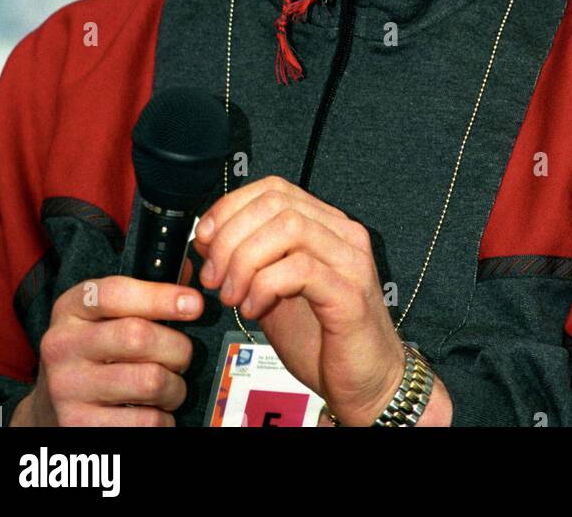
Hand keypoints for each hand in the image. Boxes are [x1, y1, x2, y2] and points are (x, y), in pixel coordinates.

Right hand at [9, 262, 202, 426]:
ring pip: (150, 381)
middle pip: (140, 337)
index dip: (161, 297)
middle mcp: (63, 345)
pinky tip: (154, 412)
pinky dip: (163, 418)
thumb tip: (188, 277)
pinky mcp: (79, 426)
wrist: (51, 408)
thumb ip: (143, 294)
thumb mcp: (104, 316)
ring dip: (175, 387)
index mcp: (71, 308)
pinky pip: (146, 421)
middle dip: (177, 348)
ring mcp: (67, 388)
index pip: (117, 293)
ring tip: (169, 387)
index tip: (194, 304)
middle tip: (182, 357)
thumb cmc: (93, 354)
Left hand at [194, 176, 408, 425]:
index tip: (205, 239)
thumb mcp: (273, 292)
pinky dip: (265, 285)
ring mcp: (350, 261)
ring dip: (245, 260)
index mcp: (325, 226)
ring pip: (288, 228)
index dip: (231, 207)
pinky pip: (300, 269)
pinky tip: (254, 309)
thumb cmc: (323, 339)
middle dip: (231, 237)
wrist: (366, 383)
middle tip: (214, 276)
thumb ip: (248, 263)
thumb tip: (206, 239)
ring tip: (233, 295)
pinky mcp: (350, 295)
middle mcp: (342, 235)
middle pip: (276, 203)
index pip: (274, 188)